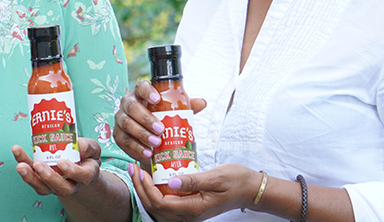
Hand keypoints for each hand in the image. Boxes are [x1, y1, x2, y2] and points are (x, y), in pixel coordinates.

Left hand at [12, 137, 101, 197]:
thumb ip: (88, 146)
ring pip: (42, 187)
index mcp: (86, 175)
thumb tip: (77, 144)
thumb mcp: (93, 149)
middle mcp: (70, 184)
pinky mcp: (41, 179)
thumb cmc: (86, 157)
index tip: (62, 163)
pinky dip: (23, 163)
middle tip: (38, 165)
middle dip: (48, 177)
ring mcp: (54, 184)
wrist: (78, 166)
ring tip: (21, 165)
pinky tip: (17, 152)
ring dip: (30, 177)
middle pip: (60, 188)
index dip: (72, 171)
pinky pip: (31, 176)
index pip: (82, 177)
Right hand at [113, 80, 206, 165]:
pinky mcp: (117, 134)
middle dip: (146, 118)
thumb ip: (186, 107)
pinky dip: (136, 147)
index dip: (147, 91)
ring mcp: (120, 119)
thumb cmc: (161, 121)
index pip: (140, 86)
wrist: (150, 141)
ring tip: (156, 143)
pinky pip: (124, 140)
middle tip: (161, 129)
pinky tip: (147, 152)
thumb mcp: (173, 113)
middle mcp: (127, 104)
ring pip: (127, 124)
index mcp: (140, 94)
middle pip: (132, 107)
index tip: (157, 99)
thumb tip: (202, 102)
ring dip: (142, 134)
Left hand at [129, 163, 256, 221]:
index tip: (140, 171)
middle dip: (140, 189)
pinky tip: (154, 175)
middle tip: (133, 168)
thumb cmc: (236, 180)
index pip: (161, 203)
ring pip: (160, 206)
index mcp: (194, 208)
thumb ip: (194, 180)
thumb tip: (172, 182)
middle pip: (156, 207)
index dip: (146, 189)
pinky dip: (157, 190)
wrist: (251, 189)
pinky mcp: (190, 205)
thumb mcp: (216, 176)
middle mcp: (189, 214)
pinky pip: (168, 201)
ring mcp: (189, 212)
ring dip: (146, 190)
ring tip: (139, 171)